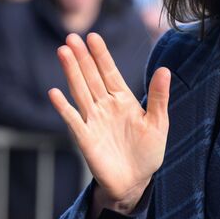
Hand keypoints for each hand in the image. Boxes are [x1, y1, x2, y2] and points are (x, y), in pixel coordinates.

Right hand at [48, 32, 170, 212]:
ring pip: (80, 92)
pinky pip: (73, 120)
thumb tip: (164, 70)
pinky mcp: (85, 138)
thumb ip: (159, 97)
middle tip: (72, 37)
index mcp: (124, 101)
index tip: (93, 37)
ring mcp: (94, 121)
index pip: (110, 73)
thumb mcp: (159, 123)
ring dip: (71, 73)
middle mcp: (106, 106)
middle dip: (82, 58)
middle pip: (91, 77)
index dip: (101, 55)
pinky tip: (55, 92)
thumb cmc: (148, 152)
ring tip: (63, 52)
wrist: (135, 182)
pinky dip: (64, 107)